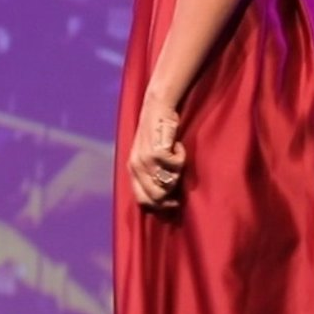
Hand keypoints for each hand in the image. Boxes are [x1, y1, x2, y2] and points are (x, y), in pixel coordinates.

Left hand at [127, 93, 185, 210]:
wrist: (157, 107)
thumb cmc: (157, 132)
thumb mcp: (148, 154)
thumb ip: (152, 172)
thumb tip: (166, 196)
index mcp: (132, 169)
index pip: (142, 200)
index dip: (159, 206)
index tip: (174, 204)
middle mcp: (136, 166)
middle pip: (156, 197)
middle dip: (171, 195)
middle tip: (180, 181)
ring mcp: (145, 159)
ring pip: (168, 183)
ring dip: (178, 172)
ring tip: (177, 156)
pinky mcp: (156, 151)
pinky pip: (176, 166)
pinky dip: (181, 157)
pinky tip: (179, 146)